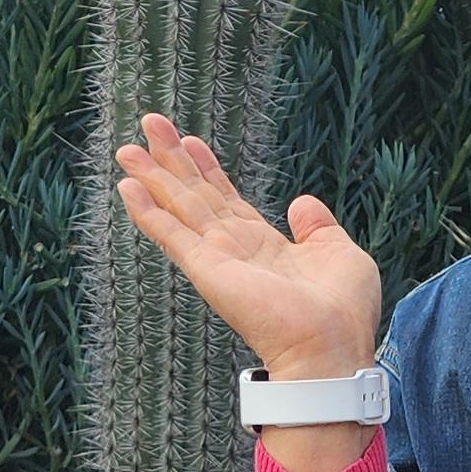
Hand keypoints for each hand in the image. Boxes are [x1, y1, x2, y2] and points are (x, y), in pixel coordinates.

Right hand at [114, 115, 381, 382]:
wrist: (332, 348)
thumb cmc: (343, 312)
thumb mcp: (339, 253)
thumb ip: (318, 226)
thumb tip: (301, 201)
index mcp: (265, 246)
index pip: (227, 200)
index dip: (207, 168)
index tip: (189, 139)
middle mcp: (235, 249)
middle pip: (196, 196)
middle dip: (172, 160)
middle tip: (149, 123)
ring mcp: (218, 259)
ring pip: (179, 207)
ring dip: (152, 177)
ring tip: (127, 149)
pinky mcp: (207, 269)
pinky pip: (172, 235)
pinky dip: (148, 212)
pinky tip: (128, 189)